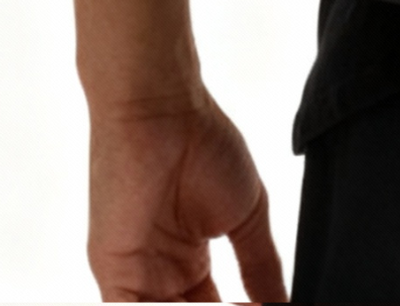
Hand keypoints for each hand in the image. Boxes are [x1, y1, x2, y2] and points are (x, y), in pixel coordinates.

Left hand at [87, 91, 286, 302]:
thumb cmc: (203, 144)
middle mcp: (159, 279)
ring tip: (245, 304)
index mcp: (186, 264)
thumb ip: (261, 265)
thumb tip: (284, 304)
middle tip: (257, 305)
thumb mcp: (246, 213)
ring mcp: (135, 282)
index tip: (265, 305)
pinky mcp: (115, 280)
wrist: (162, 112)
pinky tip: (215, 302)